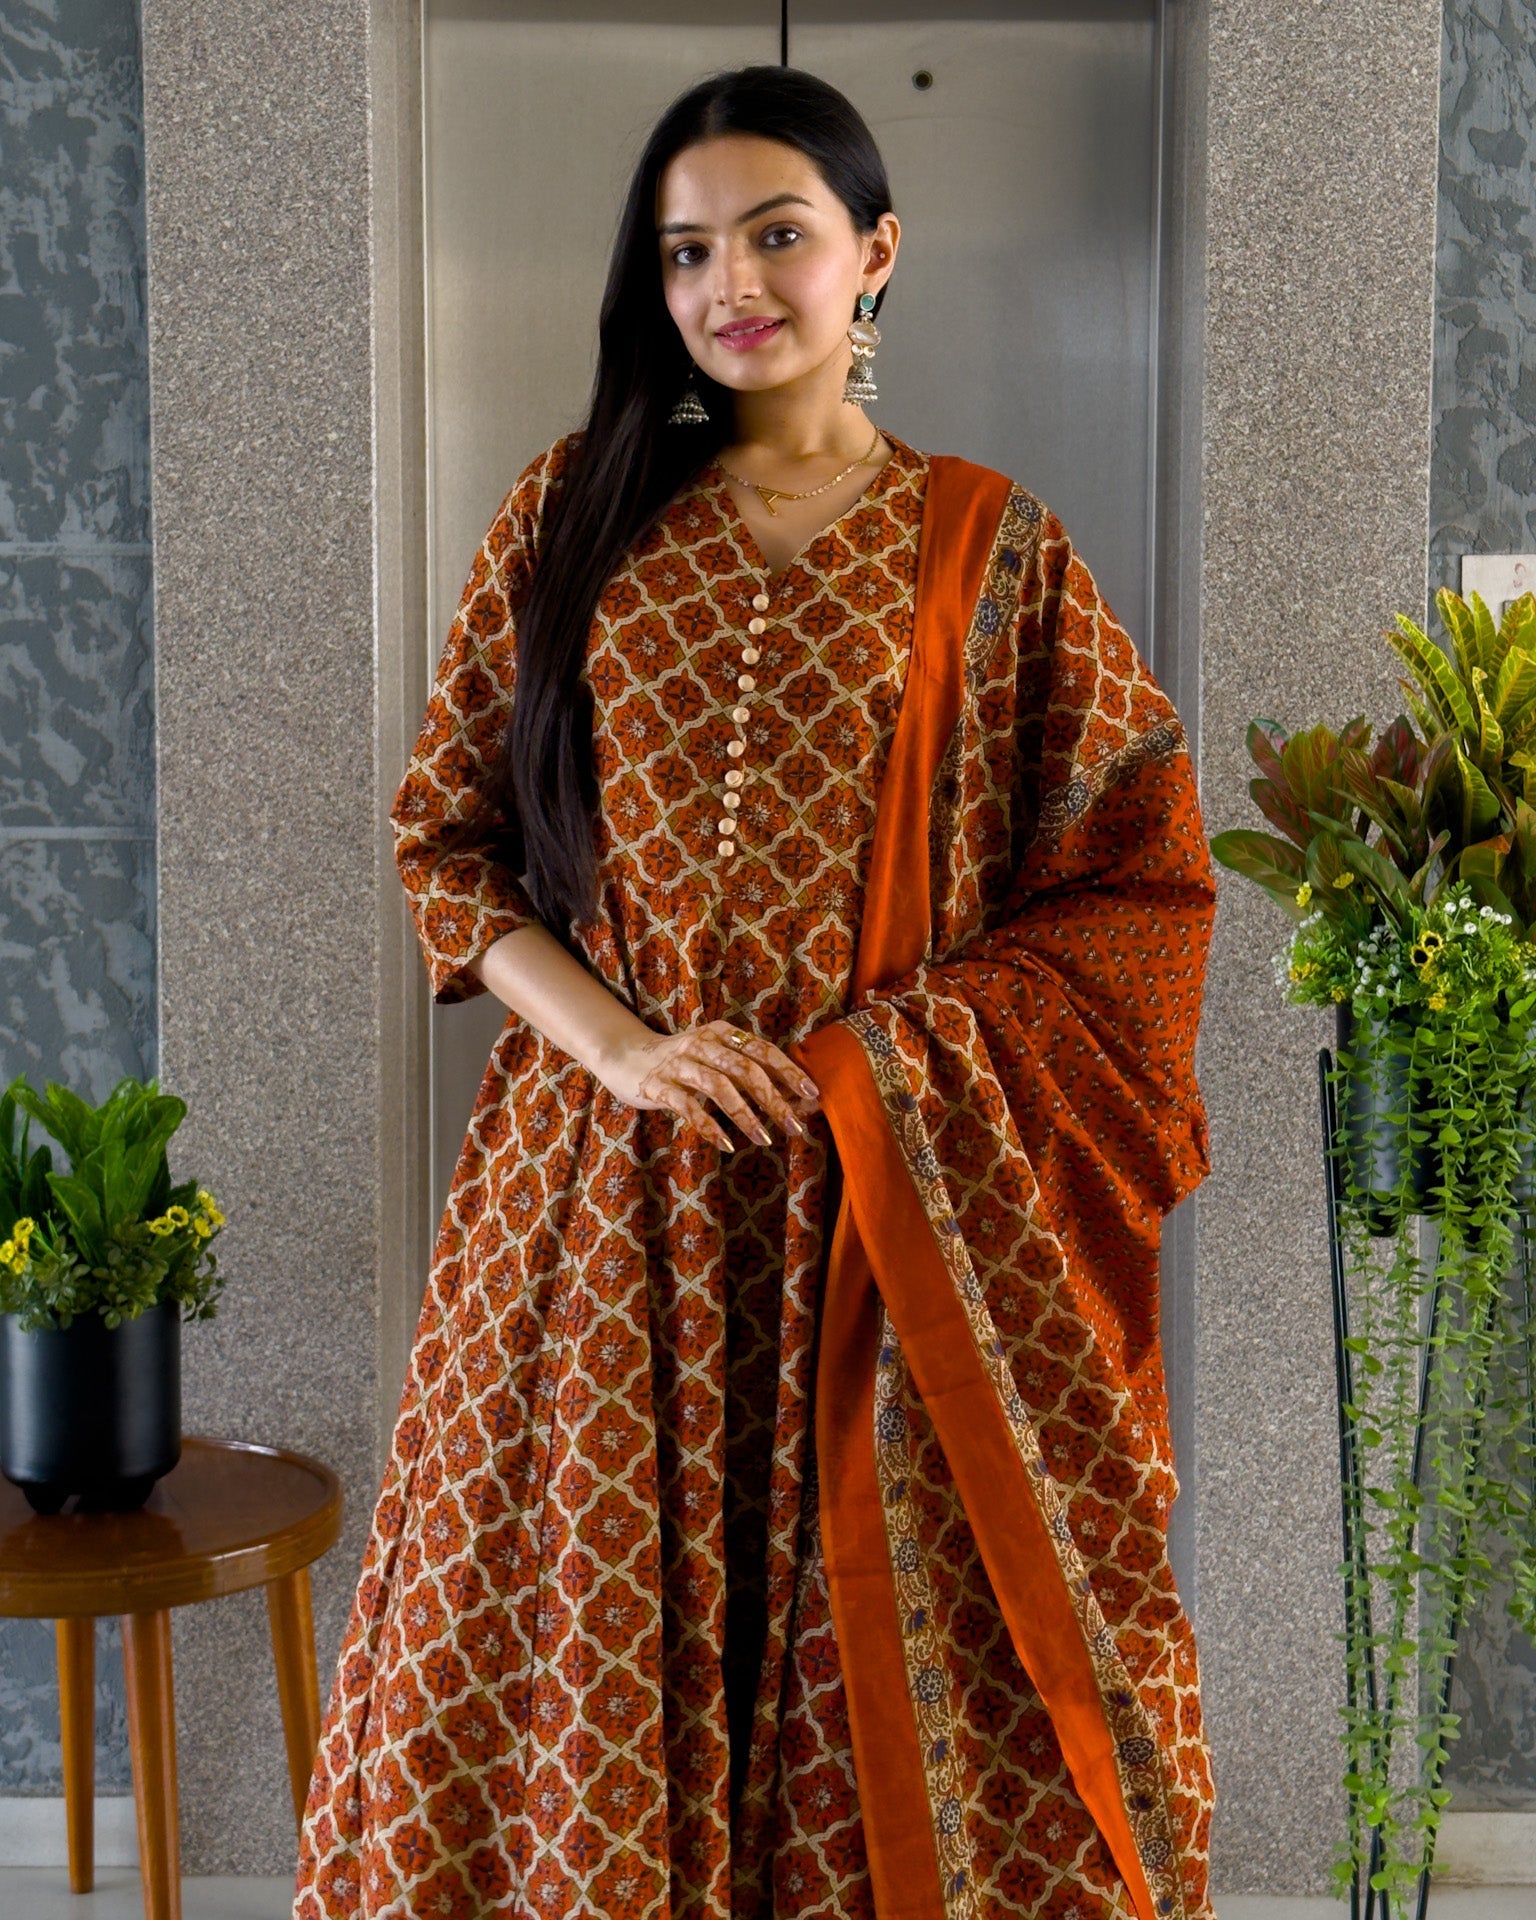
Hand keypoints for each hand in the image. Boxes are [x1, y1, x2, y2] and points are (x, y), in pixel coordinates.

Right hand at [603, 1020, 820, 1151]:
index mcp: (722, 1034)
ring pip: (720, 1087)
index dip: (789, 1072)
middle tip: (794, 1127)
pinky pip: (688, 1107)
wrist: (626, 1057)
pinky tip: (727, 1145)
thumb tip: (794, 1100)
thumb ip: (747, 1072)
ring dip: (746, 1115)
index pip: (763, 1051)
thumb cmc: (683, 1063)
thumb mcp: (715, 1058)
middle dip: (774, 1100)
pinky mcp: (658, 1085)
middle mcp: (702, 1044)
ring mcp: (679, 1064)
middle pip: (746, 1070)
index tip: (812, 1094)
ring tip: (764, 1140)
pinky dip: (710, 1127)